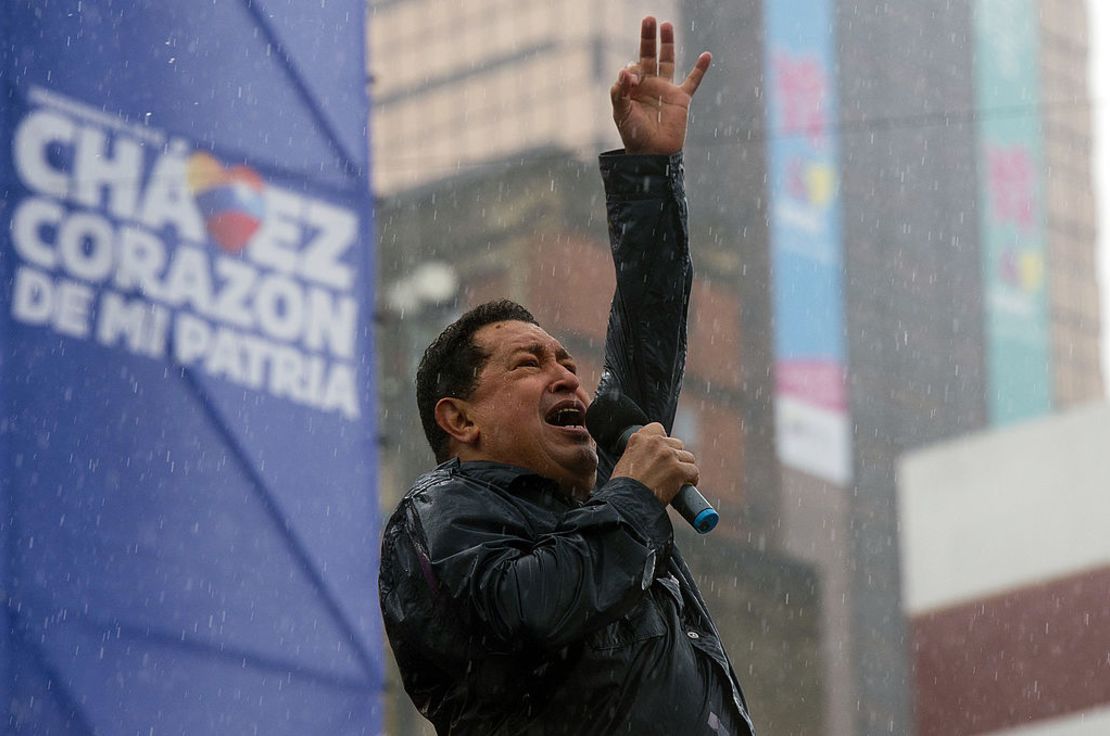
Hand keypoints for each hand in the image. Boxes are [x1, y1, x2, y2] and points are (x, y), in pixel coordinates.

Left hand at [610, 16, 711, 154]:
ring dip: (667, 44)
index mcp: (633, 88)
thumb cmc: (634, 135)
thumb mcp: (621, 114)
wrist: (653, 154)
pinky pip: (692, 81)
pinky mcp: (681, 99)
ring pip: (668, 61)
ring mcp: (666, 90)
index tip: (632, 81)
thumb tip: (625, 71)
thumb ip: (619, 93)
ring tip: (666, 25)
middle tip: (649, 18)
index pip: (632, 68)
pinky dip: (700, 69)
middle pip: (648, 55)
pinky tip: (706, 55)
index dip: (631, 71)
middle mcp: (649, 85)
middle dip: (648, 38)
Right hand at [610, 423, 699, 505]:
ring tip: (677, 479)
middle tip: (668, 471)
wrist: (627, 501)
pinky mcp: (678, 470)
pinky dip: (692, 480)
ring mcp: (668, 455)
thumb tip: (651, 457)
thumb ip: (639, 452)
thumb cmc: (624, 487)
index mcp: (640, 439)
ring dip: (684, 468)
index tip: (662, 452)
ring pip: (688, 457)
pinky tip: (686, 486)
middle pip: (676, 444)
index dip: (663, 442)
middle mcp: (656, 442)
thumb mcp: (626, 460)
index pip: (658, 429)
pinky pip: (693, 471)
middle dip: (674, 457)